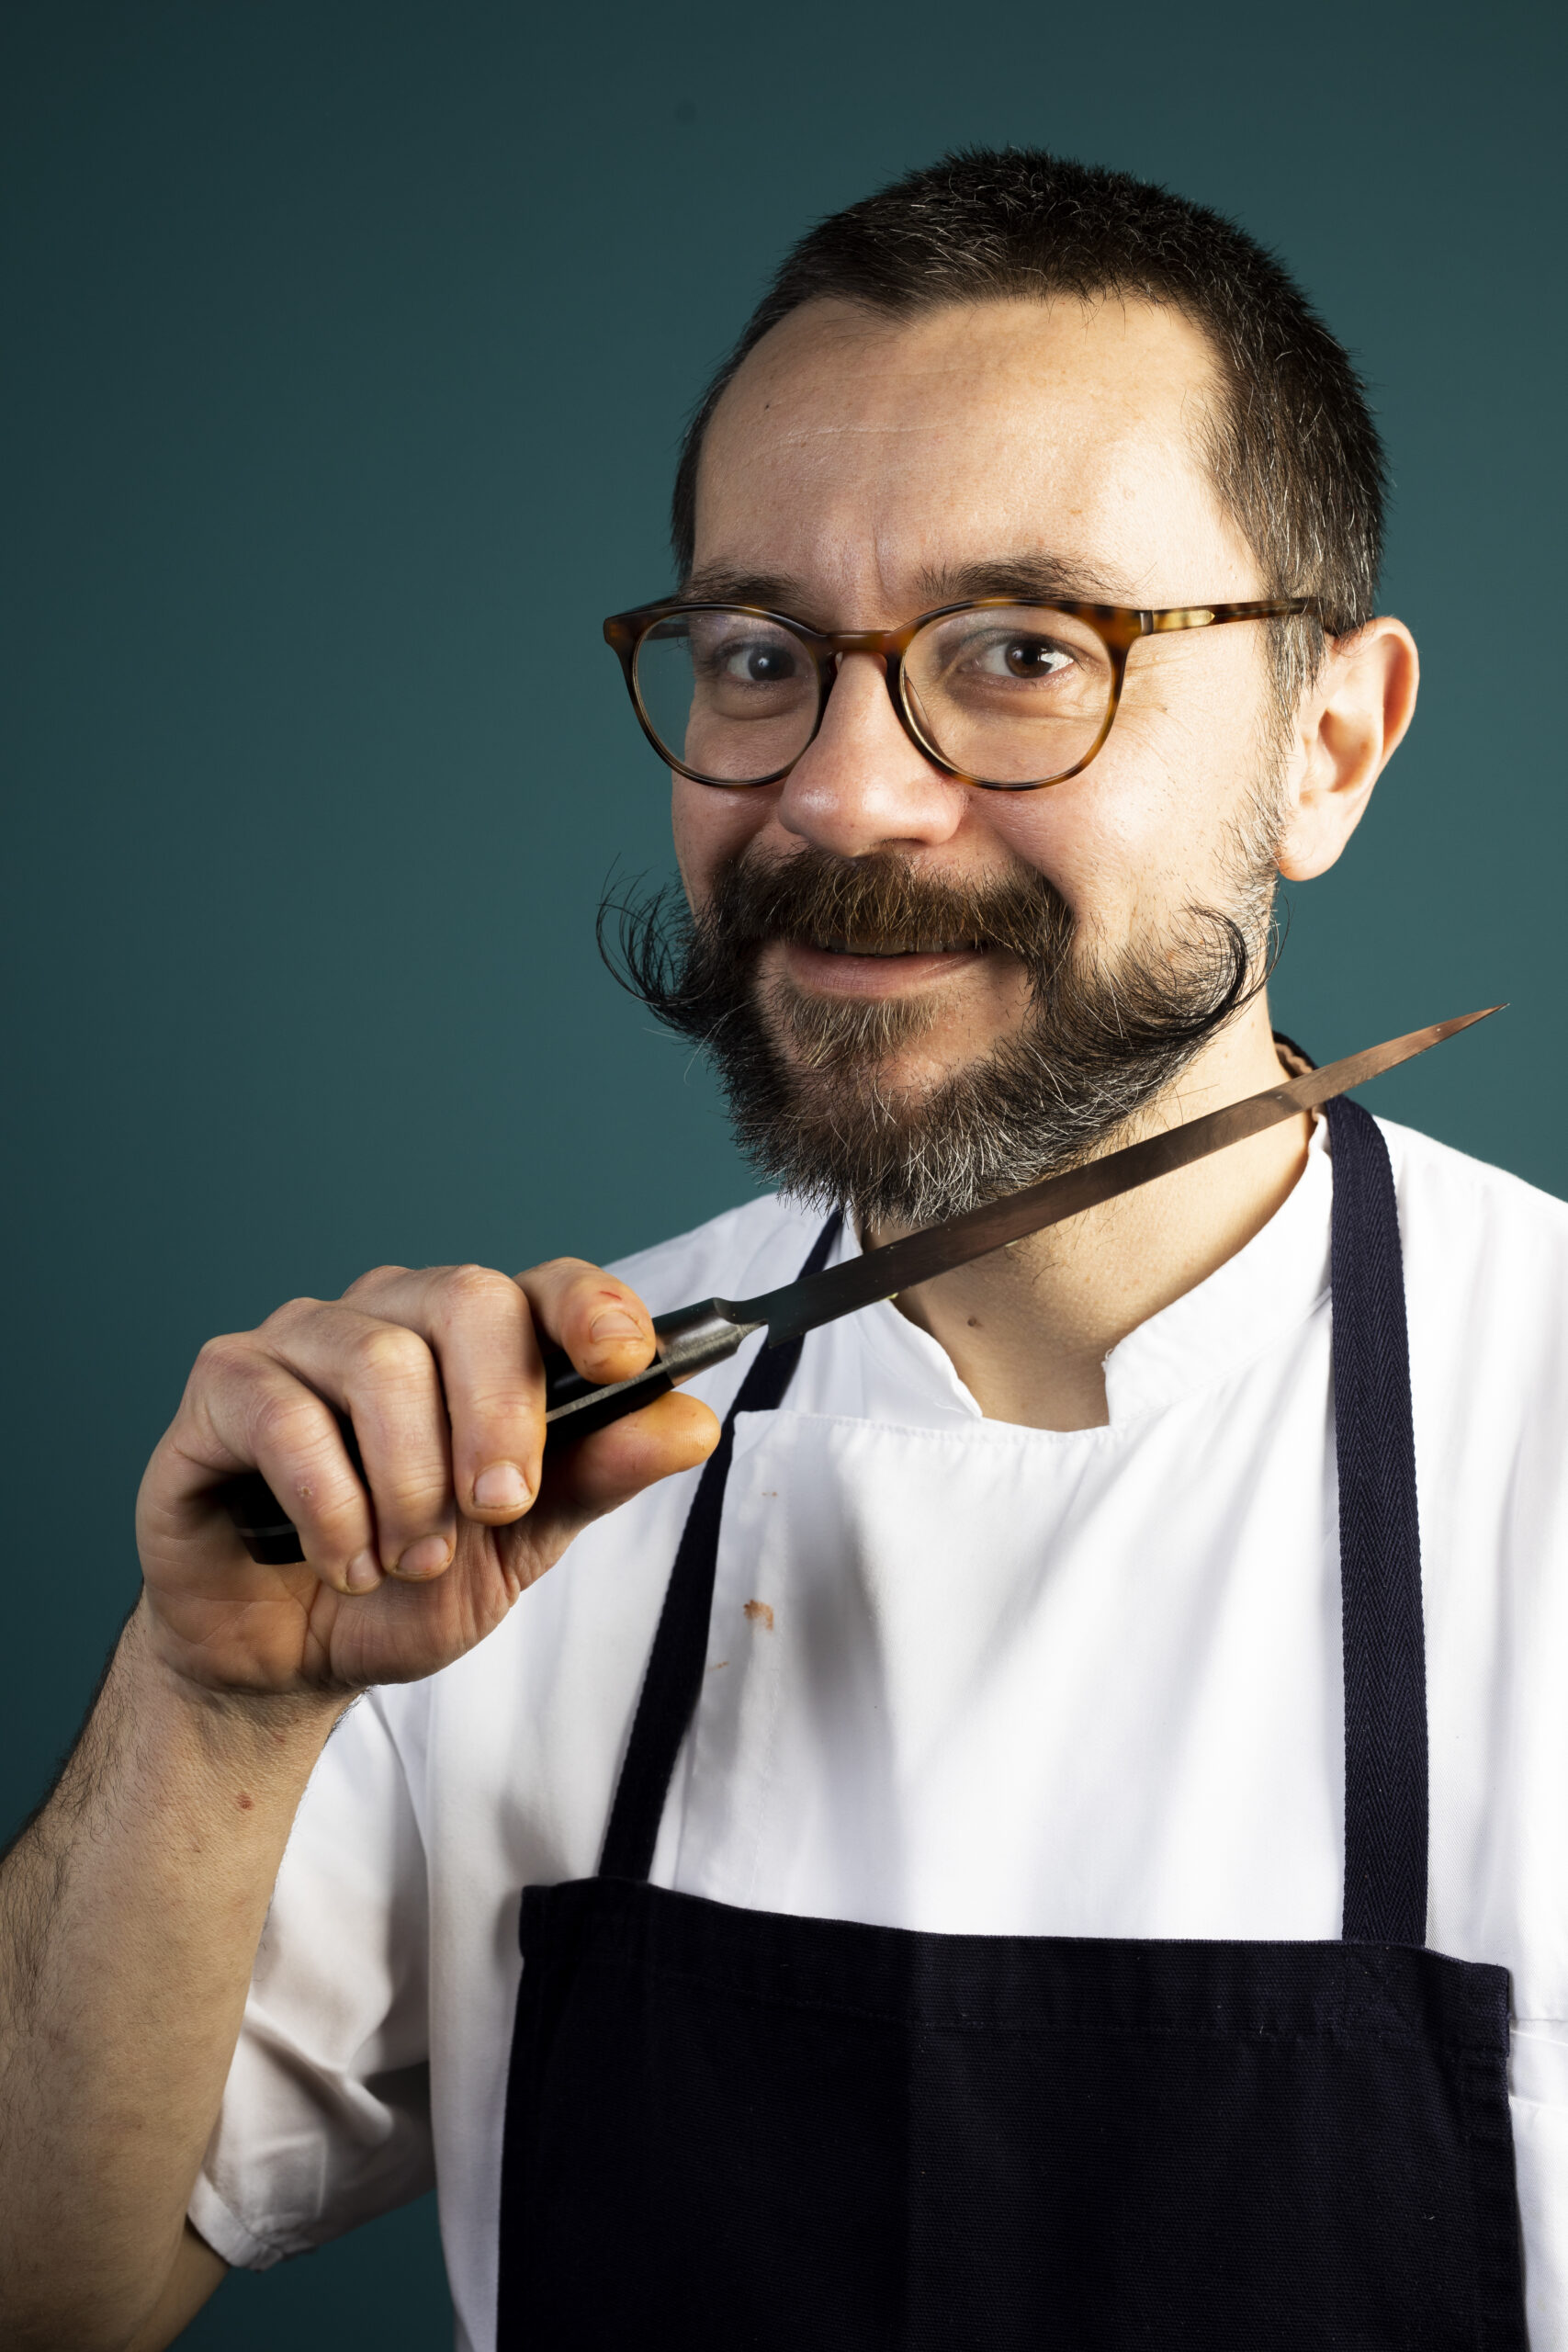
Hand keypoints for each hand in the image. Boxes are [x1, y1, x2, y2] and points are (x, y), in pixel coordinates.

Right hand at [134, 1260, 719, 1696]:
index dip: (592, 1308)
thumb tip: (690, 1423)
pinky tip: (345, 1563)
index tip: (623, 1363)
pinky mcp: (224, 1384)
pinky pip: (285, 1413)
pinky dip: (331, 1504)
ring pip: (379, 1360)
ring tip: (412, 1561)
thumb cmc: (407, 1585)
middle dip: (497, 1415)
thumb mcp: (523, 1546)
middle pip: (466, 1300)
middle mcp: (392, 1317)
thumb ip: (597, 1476)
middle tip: (498, 1507)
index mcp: (478, 1343)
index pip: (547, 1285)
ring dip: (408, 1483)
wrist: (290, 1658)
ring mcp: (303, 1340)